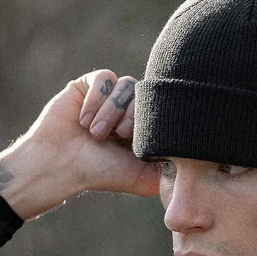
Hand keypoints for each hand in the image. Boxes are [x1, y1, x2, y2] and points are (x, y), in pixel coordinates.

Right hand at [0, 70, 159, 218]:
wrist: (60, 166)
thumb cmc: (99, 173)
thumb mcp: (142, 177)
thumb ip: (169, 169)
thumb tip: (196, 159)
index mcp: (144, 128)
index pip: (163, 110)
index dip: (151, 122)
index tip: (133, 141)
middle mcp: (129, 110)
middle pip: (146, 94)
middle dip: (132, 116)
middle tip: (117, 136)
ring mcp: (109, 97)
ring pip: (126, 85)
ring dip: (111, 111)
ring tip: (95, 133)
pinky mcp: (89, 85)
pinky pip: (104, 77)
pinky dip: (96, 99)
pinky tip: (83, 120)